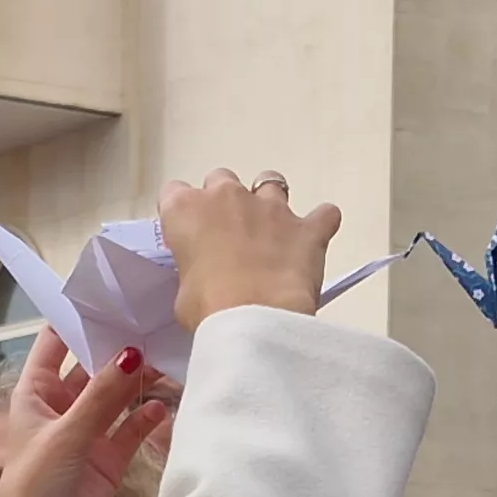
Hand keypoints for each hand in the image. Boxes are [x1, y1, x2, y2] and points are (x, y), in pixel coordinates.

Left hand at [0, 330, 172, 496]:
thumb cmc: (35, 490)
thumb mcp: (66, 435)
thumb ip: (102, 396)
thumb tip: (131, 354)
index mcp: (32, 397)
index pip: (53, 348)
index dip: (75, 322)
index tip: (106, 298)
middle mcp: (58, 413)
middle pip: (90, 371)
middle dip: (117, 351)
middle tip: (150, 326)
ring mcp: (84, 438)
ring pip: (115, 400)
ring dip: (137, 385)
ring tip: (167, 362)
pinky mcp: (106, 464)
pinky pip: (130, 432)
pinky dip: (146, 419)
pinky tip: (165, 405)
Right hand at [161, 168, 340, 326]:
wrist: (256, 317)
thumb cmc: (209, 307)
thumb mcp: (183, 292)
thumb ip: (193, 270)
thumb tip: (206, 277)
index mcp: (186, 209)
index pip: (174, 193)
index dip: (182, 215)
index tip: (188, 235)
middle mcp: (227, 196)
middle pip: (221, 179)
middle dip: (224, 201)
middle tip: (227, 234)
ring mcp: (270, 207)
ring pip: (270, 181)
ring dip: (268, 200)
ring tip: (270, 229)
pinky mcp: (306, 226)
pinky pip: (323, 214)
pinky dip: (319, 223)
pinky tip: (313, 239)